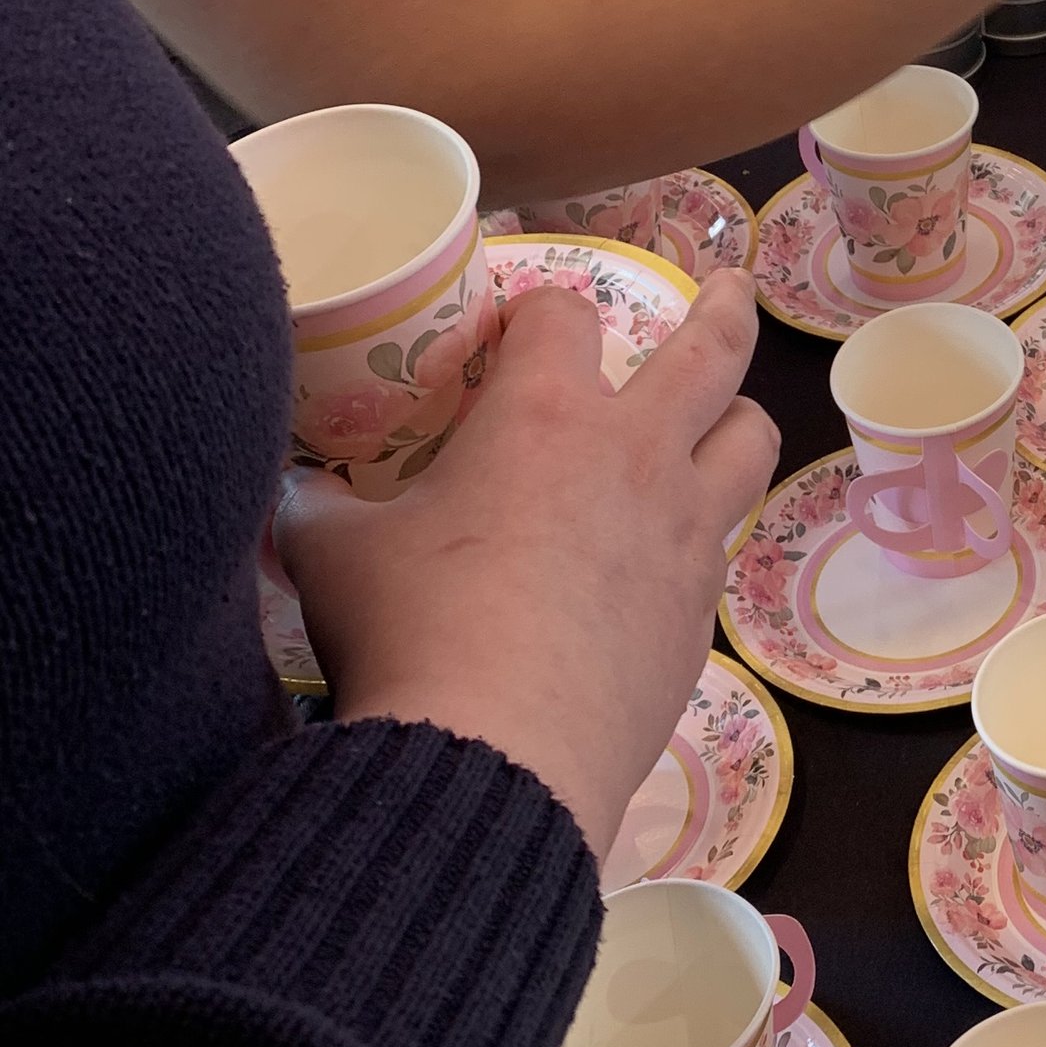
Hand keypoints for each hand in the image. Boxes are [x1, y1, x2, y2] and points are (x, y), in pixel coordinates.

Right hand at [276, 272, 779, 858]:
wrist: (497, 757)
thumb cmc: (411, 631)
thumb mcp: (336, 556)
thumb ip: (319, 510)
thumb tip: (294, 494)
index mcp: (545, 414)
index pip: (564, 315)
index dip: (545, 309)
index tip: (530, 325)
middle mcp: (635, 455)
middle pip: (711, 352)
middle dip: (723, 310)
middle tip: (730, 289)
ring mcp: (684, 533)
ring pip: (749, 443)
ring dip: (740, 419)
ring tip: (728, 417)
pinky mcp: (700, 613)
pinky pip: (723, 546)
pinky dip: (705, 534)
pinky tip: (672, 557)